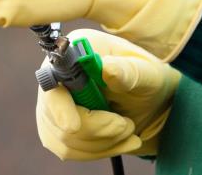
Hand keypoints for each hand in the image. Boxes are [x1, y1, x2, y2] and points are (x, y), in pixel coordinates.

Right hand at [35, 30, 180, 160]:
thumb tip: (107, 68)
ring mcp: (53, 104)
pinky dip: (99, 150)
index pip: (53, 83)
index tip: (74, 127)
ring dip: (103, 142)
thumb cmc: (146, 79)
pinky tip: (121, 141)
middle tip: (127, 126)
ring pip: (65, 139)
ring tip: (128, 130)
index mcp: (75, 52)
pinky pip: (69, 150)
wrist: (148, 99)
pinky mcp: (56, 127)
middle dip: (97, 129)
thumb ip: (127, 71)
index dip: (60, 107)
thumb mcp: (146, 72)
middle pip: (56, 117)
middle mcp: (56, 75)